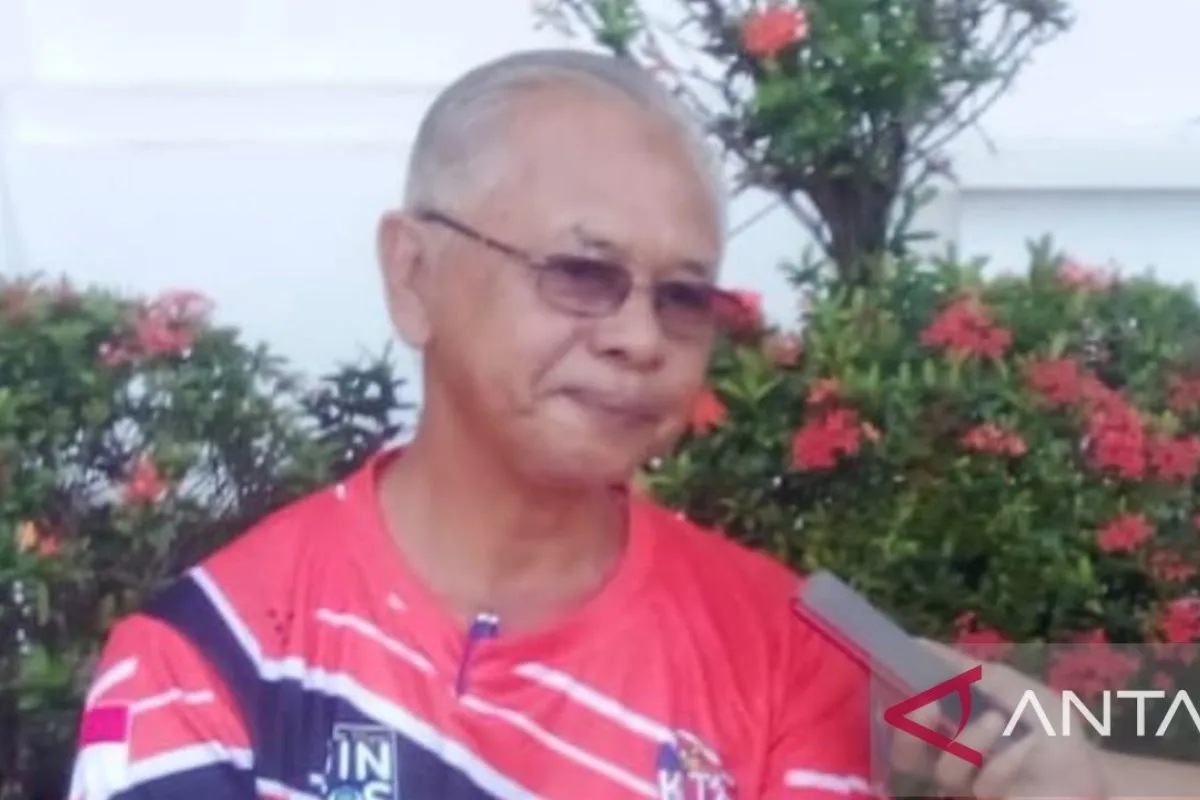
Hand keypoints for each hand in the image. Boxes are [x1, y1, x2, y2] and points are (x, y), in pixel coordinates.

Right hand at [888, 639, 1106, 799]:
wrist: (1089, 766)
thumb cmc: (1043, 723)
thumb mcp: (1005, 684)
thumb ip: (961, 668)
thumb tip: (915, 643)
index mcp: (946, 731)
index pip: (902, 723)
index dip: (892, 706)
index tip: (894, 682)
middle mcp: (949, 763)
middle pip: (906, 756)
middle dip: (911, 728)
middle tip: (927, 705)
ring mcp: (971, 790)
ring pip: (946, 771)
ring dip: (968, 742)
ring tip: (995, 720)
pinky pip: (984, 787)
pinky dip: (1004, 763)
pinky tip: (1025, 748)